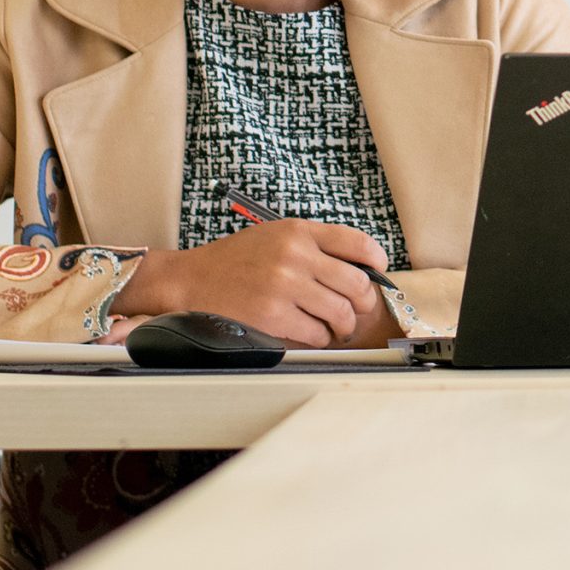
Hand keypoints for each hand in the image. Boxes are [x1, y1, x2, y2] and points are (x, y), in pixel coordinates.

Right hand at [118, 219, 387, 347]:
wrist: (191, 280)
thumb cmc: (236, 260)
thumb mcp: (276, 235)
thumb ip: (315, 246)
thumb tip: (360, 269)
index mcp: (299, 231)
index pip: (357, 243)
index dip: (377, 263)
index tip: (377, 274)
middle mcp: (295, 255)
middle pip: (356, 284)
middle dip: (363, 303)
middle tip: (358, 312)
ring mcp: (284, 286)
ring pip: (339, 312)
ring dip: (343, 326)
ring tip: (337, 328)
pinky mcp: (272, 316)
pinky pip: (315, 333)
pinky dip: (319, 338)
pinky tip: (312, 334)